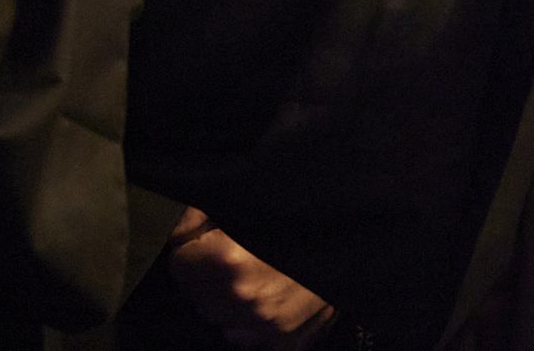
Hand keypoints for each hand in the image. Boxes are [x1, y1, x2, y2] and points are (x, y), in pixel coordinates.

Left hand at [165, 207, 336, 346]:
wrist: (362, 235)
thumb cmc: (303, 212)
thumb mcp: (248, 196)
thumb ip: (201, 212)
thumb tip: (171, 222)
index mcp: (227, 260)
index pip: (179, 263)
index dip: (192, 246)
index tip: (209, 236)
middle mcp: (242, 298)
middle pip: (196, 293)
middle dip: (207, 273)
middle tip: (233, 251)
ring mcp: (264, 323)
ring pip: (218, 315)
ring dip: (225, 297)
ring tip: (251, 270)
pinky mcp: (283, 339)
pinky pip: (244, 334)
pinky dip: (248, 318)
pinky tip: (266, 293)